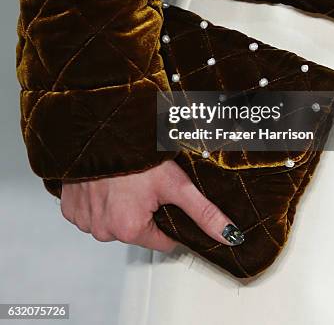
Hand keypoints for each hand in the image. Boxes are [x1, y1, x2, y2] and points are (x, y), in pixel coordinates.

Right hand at [60, 159, 243, 250]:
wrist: (98, 129)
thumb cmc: (135, 153)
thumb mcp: (176, 183)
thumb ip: (203, 212)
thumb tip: (229, 235)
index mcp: (130, 229)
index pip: (162, 239)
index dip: (167, 218)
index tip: (163, 199)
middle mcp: (104, 230)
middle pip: (136, 230)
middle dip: (142, 211)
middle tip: (143, 184)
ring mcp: (84, 220)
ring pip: (112, 221)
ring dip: (119, 205)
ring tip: (124, 181)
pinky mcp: (70, 208)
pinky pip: (90, 212)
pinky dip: (98, 200)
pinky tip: (105, 182)